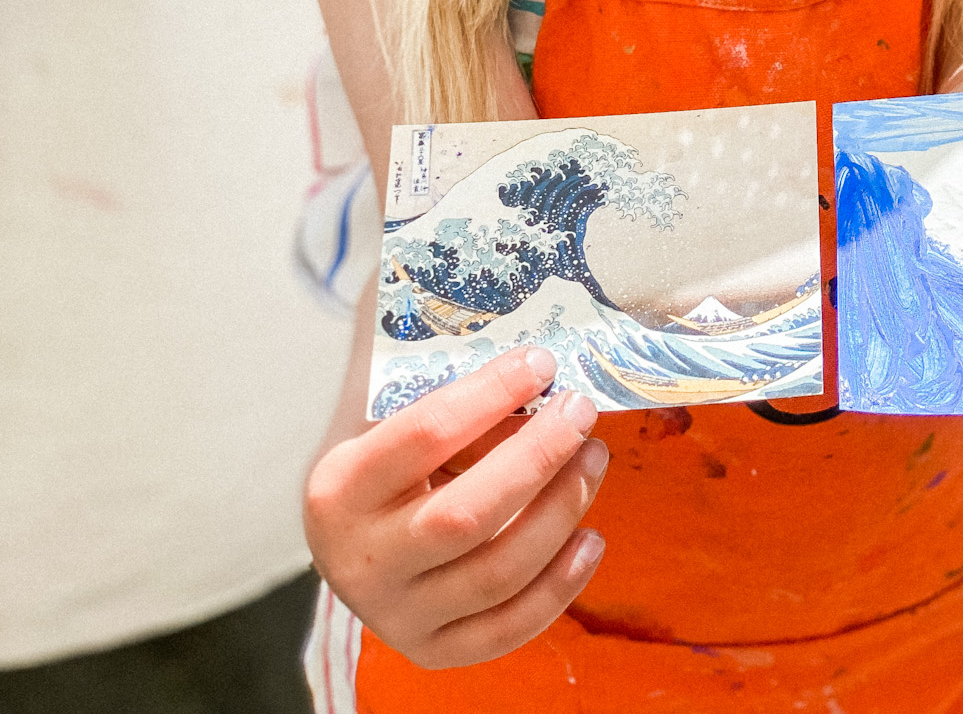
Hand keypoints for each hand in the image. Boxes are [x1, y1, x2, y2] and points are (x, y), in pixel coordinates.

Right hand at [305, 347, 608, 667]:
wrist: (348, 535)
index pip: (424, 435)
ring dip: (561, 511)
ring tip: (594, 457)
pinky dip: (560, 585)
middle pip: (465, 515)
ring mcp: (396, 616)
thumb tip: (527, 343)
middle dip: (538, 458)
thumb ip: (439, 364)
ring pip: (497, 573)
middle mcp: (360, 562)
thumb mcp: (388, 404)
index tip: (542, 362)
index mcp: (338, 488)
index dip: (490, 394)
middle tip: (581, 411)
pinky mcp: (434, 649)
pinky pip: (508, 628)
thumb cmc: (383, 450)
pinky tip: (591, 537)